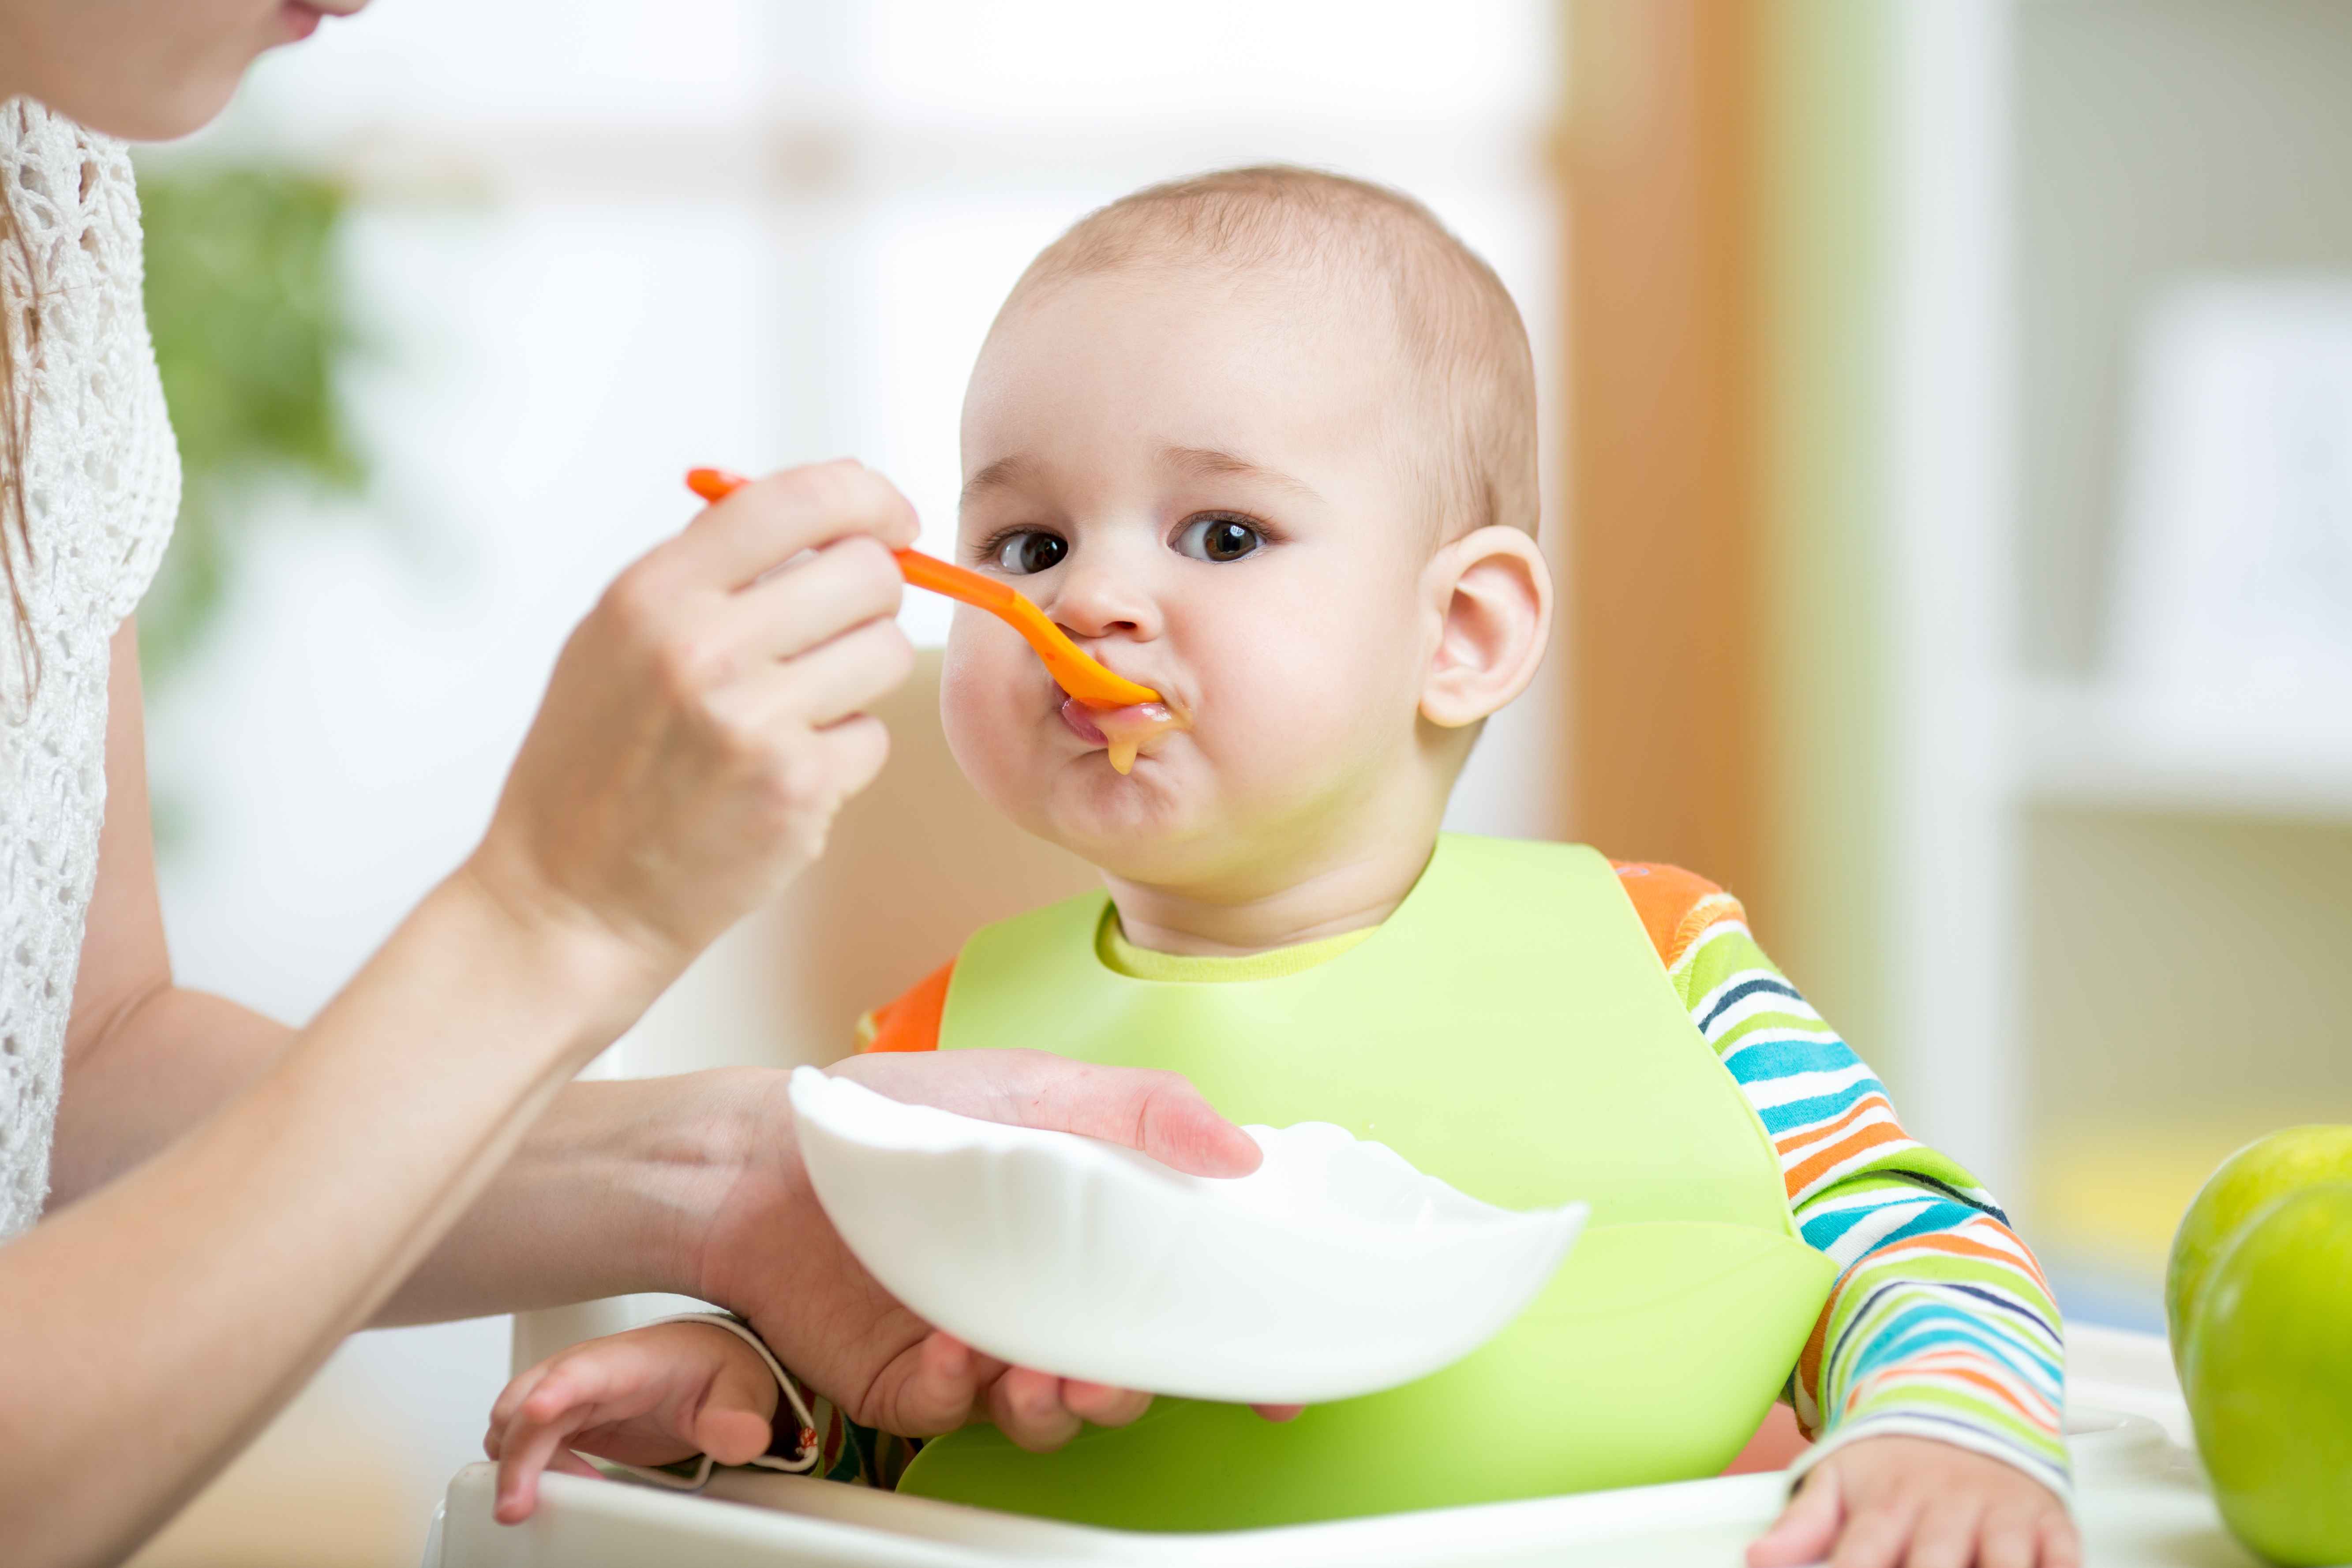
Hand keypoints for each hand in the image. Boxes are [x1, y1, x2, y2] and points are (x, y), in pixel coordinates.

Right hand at [464, 461, 917, 996]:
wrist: (569, 903)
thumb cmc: (592, 769)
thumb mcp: (614, 639)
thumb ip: (706, 571)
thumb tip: (819, 517)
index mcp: (654, 595)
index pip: (797, 499)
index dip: (867, 497)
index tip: (891, 520)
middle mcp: (704, 648)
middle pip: (866, 572)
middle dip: (871, 595)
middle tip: (838, 628)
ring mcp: (755, 721)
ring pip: (887, 650)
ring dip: (859, 675)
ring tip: (795, 709)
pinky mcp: (798, 790)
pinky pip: (873, 735)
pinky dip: (842, 752)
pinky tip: (781, 773)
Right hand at [485, 1322, 779, 1523]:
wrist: (710, 1367)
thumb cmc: (717, 1370)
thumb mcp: (741, 1391)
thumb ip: (736, 1417)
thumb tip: (740, 1439)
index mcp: (630, 1360)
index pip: (583, 1369)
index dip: (555, 1390)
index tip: (534, 1413)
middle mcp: (588, 1372)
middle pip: (527, 1404)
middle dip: (515, 1454)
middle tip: (519, 1504)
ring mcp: (571, 1394)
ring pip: (513, 1426)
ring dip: (513, 1466)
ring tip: (538, 1504)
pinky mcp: (565, 1420)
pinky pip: (522, 1442)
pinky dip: (521, 1470)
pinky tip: (552, 1494)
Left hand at [690, 1051, 1300, 1450]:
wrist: (773, 1153)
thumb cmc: (908, 1112)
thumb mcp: (1038, 1085)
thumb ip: (1143, 1112)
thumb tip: (1240, 1151)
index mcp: (1096, 1237)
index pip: (1185, 1306)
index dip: (1236, 1354)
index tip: (1273, 1385)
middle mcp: (1050, 1302)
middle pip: (1125, 1376)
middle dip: (1131, 1386)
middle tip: (1116, 1365)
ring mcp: (987, 1348)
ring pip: (1053, 1412)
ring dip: (1058, 1400)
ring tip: (1036, 1364)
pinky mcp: (918, 1382)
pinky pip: (960, 1410)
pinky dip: (966, 1386)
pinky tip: (955, 1345)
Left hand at [1747, 1435, 2078, 1567]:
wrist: (1962, 1398)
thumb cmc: (1894, 1460)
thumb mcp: (1839, 1479)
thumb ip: (1802, 1523)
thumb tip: (1757, 1559)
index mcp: (1887, 1505)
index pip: (1861, 1558)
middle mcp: (1944, 1512)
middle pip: (1934, 1567)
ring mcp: (1998, 1516)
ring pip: (2002, 1565)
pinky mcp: (2049, 1522)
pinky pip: (2063, 1556)